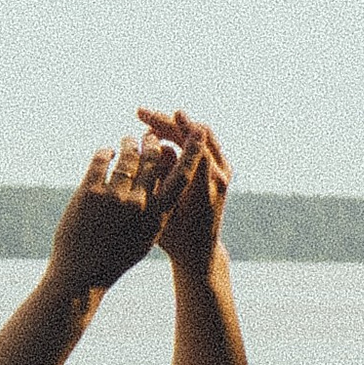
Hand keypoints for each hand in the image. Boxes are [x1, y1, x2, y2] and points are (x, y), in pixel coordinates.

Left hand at [52, 131, 184, 297]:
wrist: (81, 275)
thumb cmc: (115, 258)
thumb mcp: (146, 238)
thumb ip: (157, 212)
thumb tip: (164, 187)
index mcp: (157, 215)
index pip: (181, 176)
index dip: (192, 151)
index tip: (198, 132)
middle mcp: (139, 204)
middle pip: (152, 160)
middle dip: (152, 143)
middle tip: (150, 136)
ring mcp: (114, 196)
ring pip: (127, 156)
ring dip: (129, 144)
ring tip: (128, 140)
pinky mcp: (89, 192)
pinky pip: (101, 160)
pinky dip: (106, 152)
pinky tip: (107, 152)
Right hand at [138, 108, 230, 277]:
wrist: (199, 251)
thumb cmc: (177, 237)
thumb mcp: (164, 212)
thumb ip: (165, 183)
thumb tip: (162, 149)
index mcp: (207, 188)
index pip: (199, 148)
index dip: (182, 129)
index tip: (166, 115)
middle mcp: (220, 176)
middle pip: (198, 134)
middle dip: (168, 122)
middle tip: (141, 114)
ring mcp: (222, 171)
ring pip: (199, 135)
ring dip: (173, 126)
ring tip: (146, 123)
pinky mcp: (218, 170)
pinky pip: (199, 142)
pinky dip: (180, 135)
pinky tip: (157, 134)